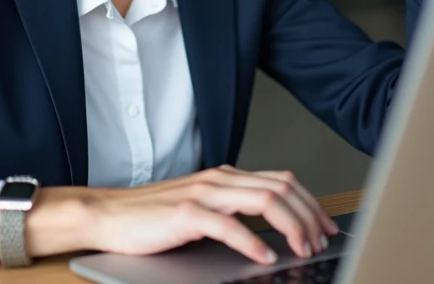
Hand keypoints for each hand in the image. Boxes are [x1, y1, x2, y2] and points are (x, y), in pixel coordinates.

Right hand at [15, 166, 338, 264]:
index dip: (310, 202)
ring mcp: (204, 194)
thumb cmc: (152, 217)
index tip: (325, 225)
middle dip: (309, 215)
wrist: (108, 215)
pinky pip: (229, 225)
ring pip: (264, 200)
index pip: (282, 180)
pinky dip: (252, 242)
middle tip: (321, 240)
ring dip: (290, 226)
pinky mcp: (186, 214)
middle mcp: (219, 179)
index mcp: (226, 177)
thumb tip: (272, 232)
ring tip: (301, 248)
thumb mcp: (202, 208)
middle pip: (281, 187)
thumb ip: (233, 211)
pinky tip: (265, 257)